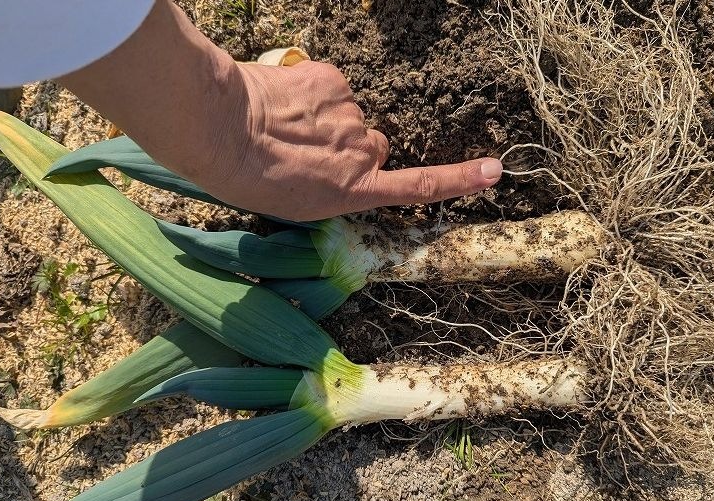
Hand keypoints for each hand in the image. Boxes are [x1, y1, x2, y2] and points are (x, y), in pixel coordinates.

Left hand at [199, 60, 502, 220]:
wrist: (220, 128)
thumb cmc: (249, 178)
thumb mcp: (298, 204)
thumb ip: (335, 187)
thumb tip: (340, 166)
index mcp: (355, 190)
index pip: (418, 186)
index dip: (458, 180)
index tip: (493, 171)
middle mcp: (364, 152)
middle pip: (374, 147)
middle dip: (350, 149)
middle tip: (306, 154)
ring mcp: (351, 114)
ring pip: (349, 116)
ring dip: (327, 120)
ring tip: (285, 129)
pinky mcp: (333, 82)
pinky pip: (331, 88)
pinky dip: (313, 94)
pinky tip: (284, 103)